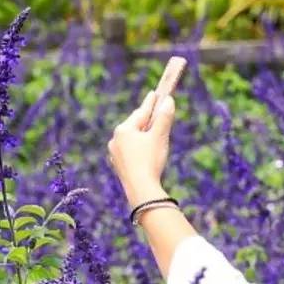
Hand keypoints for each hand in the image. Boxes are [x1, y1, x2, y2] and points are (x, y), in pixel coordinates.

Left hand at [108, 90, 175, 205]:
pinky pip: (129, 151)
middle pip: (135, 124)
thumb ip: (164, 117)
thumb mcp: (159, 136)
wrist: (141, 189)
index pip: (141, 112)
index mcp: (124, 129)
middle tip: (153, 112)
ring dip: (141, 135)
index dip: (151, 103)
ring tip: (150, 134)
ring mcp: (115, 153)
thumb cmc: (150, 160)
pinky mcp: (118, 166)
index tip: (154, 93)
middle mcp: (115, 139)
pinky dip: (138, 148)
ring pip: (131, 139)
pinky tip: (143, 152)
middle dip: (146, 120)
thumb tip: (168, 100)